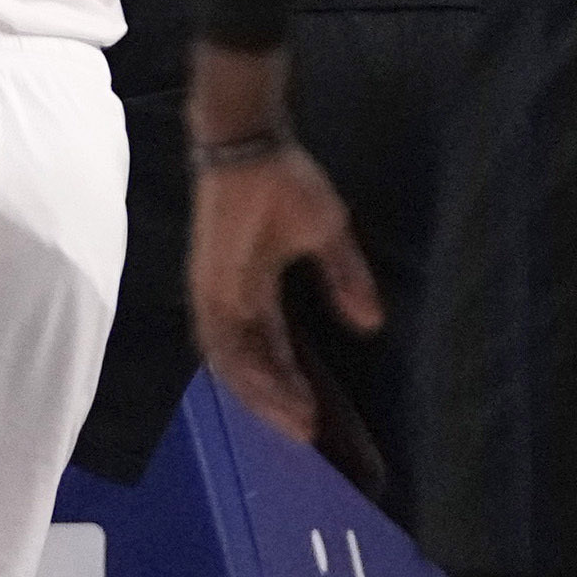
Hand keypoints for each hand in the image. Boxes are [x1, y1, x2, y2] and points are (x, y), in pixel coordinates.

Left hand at [188, 139, 379, 444]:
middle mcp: (230, 298)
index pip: (269, 350)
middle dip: (276, 400)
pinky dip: (241, 366)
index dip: (289, 383)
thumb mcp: (326, 236)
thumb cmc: (285, 181)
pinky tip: (267, 390)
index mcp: (255, 288)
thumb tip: (369, 322)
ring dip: (261, 391)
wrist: (251, 145)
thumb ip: (343, 277)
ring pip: (230, 360)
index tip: (316, 417)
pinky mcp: (206, 281)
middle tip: (307, 432)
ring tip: (295, 421)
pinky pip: (217, 336)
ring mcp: (215, 290)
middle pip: (247, 364)